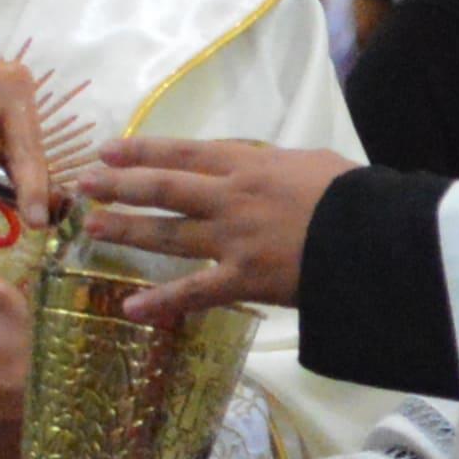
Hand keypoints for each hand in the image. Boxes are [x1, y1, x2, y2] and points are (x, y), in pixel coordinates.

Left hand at [77, 138, 352, 321]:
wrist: (375, 235)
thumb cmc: (355, 195)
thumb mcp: (314, 163)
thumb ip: (277, 165)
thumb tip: (263, 168)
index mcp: (250, 164)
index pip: (183, 153)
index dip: (141, 151)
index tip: (107, 149)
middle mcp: (230, 197)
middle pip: (163, 189)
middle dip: (119, 186)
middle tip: (83, 186)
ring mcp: (232, 239)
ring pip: (168, 234)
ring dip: (127, 231)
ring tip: (91, 229)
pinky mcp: (243, 279)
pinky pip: (194, 293)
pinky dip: (161, 303)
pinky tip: (130, 309)